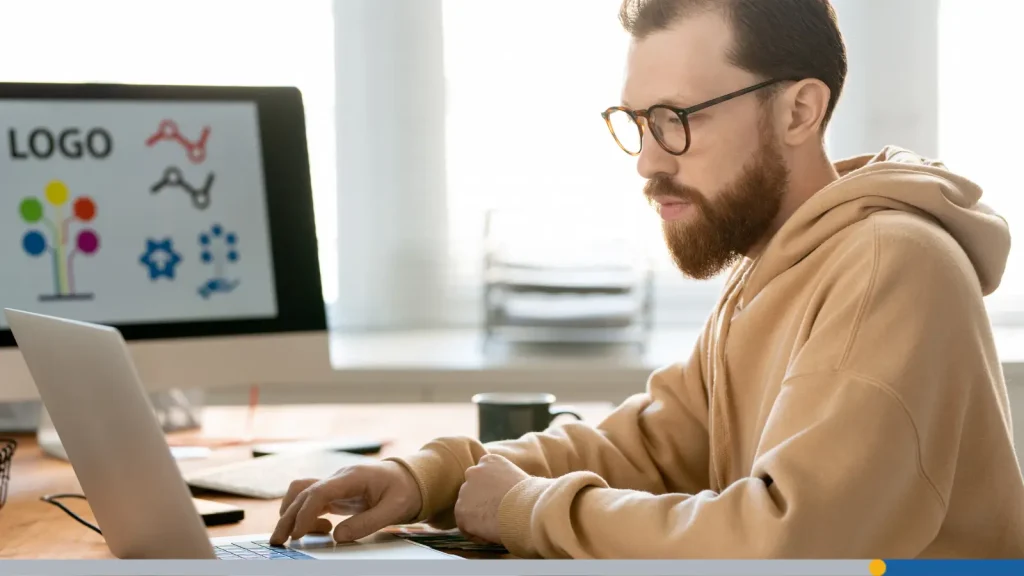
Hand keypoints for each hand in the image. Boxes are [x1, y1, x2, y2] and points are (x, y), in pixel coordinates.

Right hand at [269, 460, 421, 545]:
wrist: (411, 478)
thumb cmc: (405, 490)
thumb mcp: (394, 509)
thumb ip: (366, 523)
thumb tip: (337, 537)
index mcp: (353, 477)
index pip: (320, 490)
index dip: (305, 512)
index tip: (298, 533)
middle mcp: (339, 478)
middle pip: (304, 492)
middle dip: (288, 517)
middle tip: (279, 541)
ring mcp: (336, 485)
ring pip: (302, 494)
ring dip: (292, 513)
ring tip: (296, 537)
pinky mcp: (336, 494)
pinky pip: (312, 501)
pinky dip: (305, 514)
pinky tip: (320, 530)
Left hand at [454, 454, 528, 543]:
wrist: (527, 508)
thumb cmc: (532, 496)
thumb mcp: (520, 477)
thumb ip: (505, 480)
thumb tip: (506, 492)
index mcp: (489, 461)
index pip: (483, 475)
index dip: (490, 490)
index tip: (500, 500)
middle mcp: (473, 472)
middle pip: (472, 490)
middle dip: (481, 502)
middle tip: (497, 514)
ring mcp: (465, 492)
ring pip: (467, 508)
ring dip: (478, 517)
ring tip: (497, 525)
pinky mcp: (461, 512)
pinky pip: (466, 527)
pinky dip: (476, 533)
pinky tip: (492, 533)